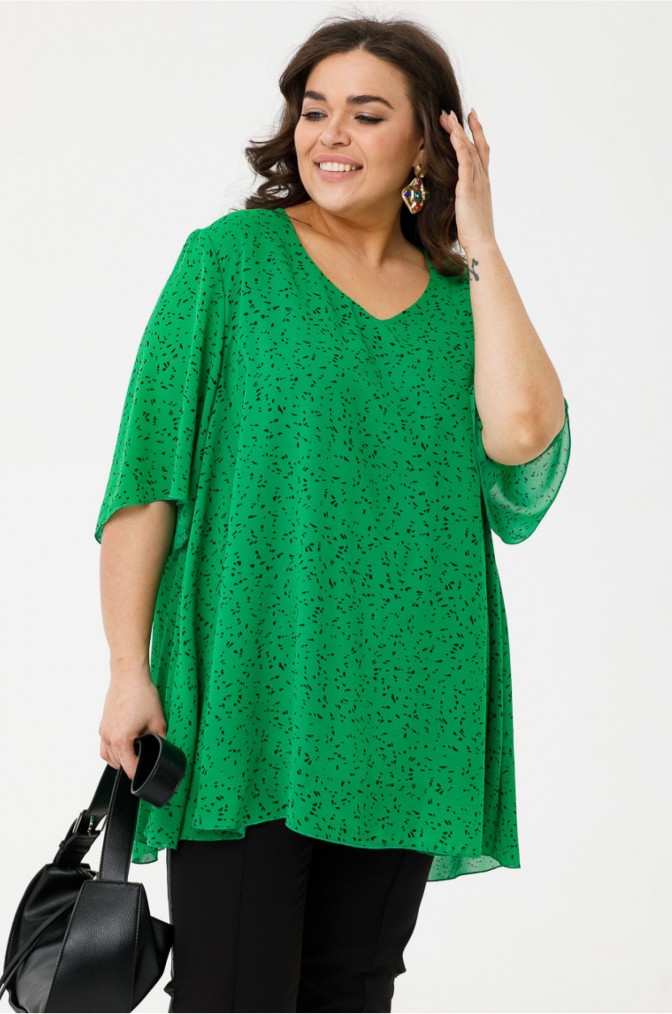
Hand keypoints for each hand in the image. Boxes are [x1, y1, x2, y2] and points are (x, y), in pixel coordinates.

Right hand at [99, 668, 167, 780]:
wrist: (129, 675)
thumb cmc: (142, 694)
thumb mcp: (158, 721)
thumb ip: (161, 741)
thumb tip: (162, 751)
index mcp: (121, 740)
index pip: (129, 768)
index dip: (140, 773)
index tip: (148, 774)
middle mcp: (109, 738)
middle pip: (118, 764)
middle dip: (132, 765)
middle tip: (146, 759)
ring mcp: (103, 731)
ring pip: (109, 757)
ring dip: (121, 759)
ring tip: (135, 753)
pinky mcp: (103, 725)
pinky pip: (105, 746)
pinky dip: (113, 750)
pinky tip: (125, 745)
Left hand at [439, 108, 495, 254]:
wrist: (482, 244)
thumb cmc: (474, 233)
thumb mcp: (468, 211)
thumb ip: (463, 198)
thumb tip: (455, 195)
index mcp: (484, 184)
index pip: (482, 153)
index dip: (477, 135)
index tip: (471, 119)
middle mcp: (483, 179)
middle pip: (476, 146)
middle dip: (466, 127)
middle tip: (454, 112)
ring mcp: (478, 182)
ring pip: (470, 150)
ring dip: (458, 131)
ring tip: (447, 117)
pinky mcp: (469, 188)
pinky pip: (465, 161)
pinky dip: (460, 146)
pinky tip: (453, 134)